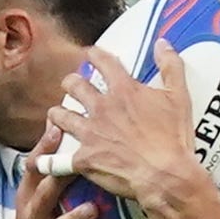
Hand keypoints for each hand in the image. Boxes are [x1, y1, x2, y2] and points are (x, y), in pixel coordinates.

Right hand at [5, 125, 123, 218]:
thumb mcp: (36, 199)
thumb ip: (48, 168)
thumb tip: (58, 125)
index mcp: (28, 198)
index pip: (32, 170)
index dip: (42, 150)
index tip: (57, 129)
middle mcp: (32, 218)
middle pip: (42, 196)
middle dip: (55, 182)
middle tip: (77, 165)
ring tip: (93, 209)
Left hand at [45, 43, 211, 215]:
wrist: (164, 174)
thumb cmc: (173, 139)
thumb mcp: (179, 97)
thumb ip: (171, 67)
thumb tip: (163, 44)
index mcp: (124, 91)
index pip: (104, 62)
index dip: (95, 54)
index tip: (90, 53)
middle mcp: (102, 107)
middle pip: (75, 86)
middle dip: (71, 83)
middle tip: (71, 85)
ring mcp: (90, 133)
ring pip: (61, 116)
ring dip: (57, 114)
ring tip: (55, 115)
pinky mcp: (84, 159)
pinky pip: (57, 160)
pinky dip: (48, 161)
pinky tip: (40, 162)